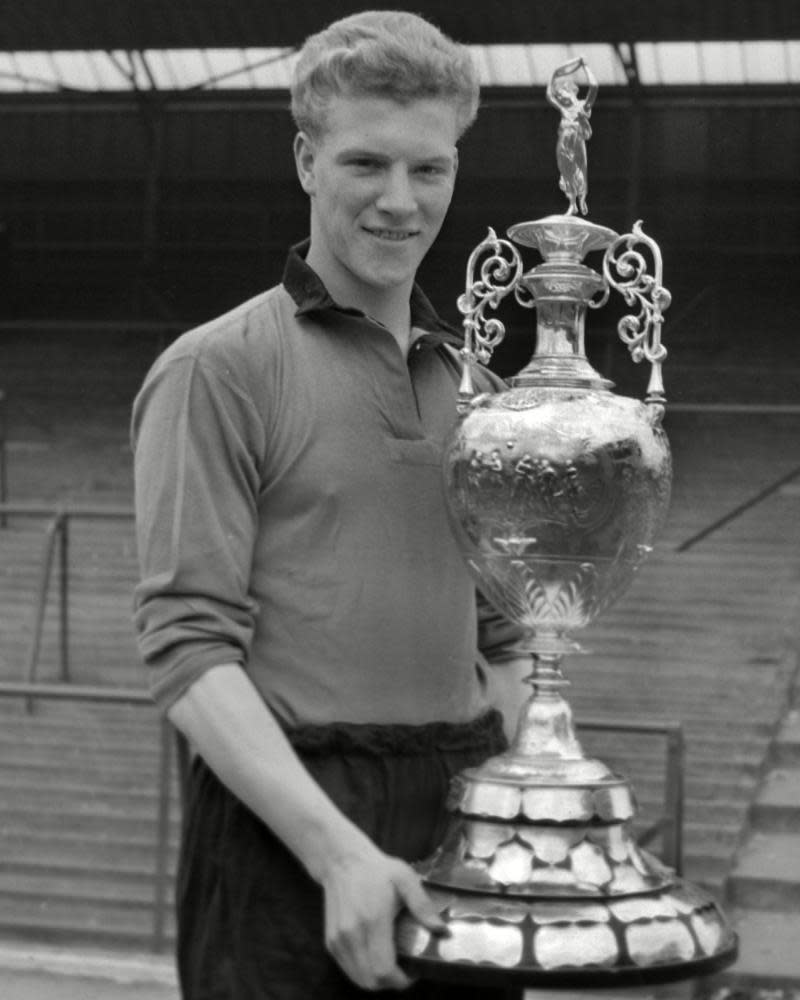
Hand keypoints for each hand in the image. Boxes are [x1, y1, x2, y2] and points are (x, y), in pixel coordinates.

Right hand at [321, 846, 445, 990]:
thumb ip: (423, 905)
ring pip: (358, 979)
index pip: (384, 970)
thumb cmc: (376, 870)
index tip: (414, 973)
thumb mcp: (405, 878)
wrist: (342, 861)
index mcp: (372, 920)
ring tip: (392, 965)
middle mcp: (351, 934)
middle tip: (406, 970)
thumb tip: (442, 930)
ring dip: (377, 980)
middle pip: (371, 981)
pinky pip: (348, 969)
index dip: (401, 980)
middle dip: (392, 983)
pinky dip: (363, 972)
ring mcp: (338, 940)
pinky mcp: (330, 941)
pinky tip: (375, 958)